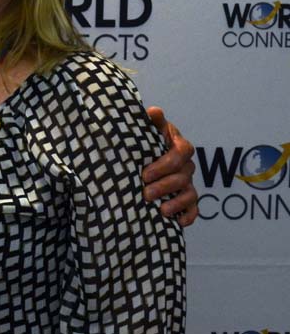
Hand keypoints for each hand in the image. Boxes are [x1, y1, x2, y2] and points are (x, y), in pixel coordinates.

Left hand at [142, 106, 197, 225]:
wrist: (139, 160)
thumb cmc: (142, 143)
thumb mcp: (145, 131)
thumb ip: (151, 123)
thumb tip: (154, 111)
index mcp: (177, 146)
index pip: (182, 152)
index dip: (165, 164)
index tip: (144, 174)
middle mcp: (185, 165)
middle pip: (183, 175)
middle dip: (165, 186)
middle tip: (145, 193)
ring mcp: (187, 182)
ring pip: (189, 193)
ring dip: (176, 202)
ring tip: (160, 210)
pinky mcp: (186, 199)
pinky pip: (194, 208)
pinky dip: (188, 216)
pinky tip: (178, 222)